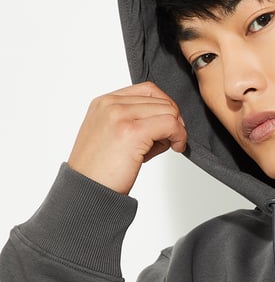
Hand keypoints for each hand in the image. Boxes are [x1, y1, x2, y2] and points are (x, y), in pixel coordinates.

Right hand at [67, 82, 187, 193]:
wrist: (87, 191)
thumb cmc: (99, 171)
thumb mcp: (110, 134)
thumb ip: (132, 120)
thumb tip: (166, 118)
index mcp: (104, 102)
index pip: (147, 90)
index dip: (164, 107)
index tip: (167, 127)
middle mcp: (110, 105)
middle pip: (160, 99)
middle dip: (171, 120)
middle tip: (167, 141)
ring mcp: (120, 116)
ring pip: (168, 110)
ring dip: (175, 129)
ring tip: (164, 147)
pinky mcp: (132, 132)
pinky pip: (170, 124)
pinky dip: (179, 135)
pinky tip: (175, 147)